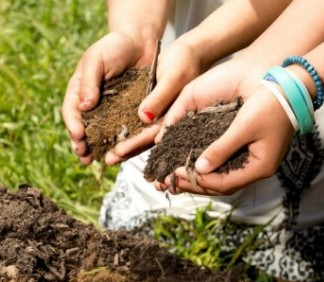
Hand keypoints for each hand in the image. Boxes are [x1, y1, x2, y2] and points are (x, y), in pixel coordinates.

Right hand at [62, 31, 156, 164]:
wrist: (141, 43)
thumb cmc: (115, 46)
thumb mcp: (96, 59)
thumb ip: (88, 81)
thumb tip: (84, 106)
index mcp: (80, 90)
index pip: (71, 111)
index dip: (73, 125)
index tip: (78, 137)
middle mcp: (94, 103)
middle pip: (85, 127)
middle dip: (83, 144)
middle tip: (84, 157)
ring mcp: (111, 109)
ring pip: (103, 133)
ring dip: (100, 148)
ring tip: (100, 161)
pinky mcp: (129, 112)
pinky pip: (124, 129)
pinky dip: (121, 141)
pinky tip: (122, 151)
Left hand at [105, 40, 204, 163]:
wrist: (190, 52)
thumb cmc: (185, 61)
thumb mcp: (173, 77)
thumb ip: (160, 97)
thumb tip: (144, 117)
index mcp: (175, 117)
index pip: (153, 135)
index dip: (136, 144)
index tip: (118, 152)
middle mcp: (167, 121)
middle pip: (145, 140)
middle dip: (127, 151)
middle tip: (108, 160)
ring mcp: (161, 116)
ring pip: (141, 135)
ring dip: (125, 145)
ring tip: (106, 155)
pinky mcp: (154, 108)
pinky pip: (139, 123)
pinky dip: (126, 130)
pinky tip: (112, 135)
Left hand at [154, 59, 294, 194]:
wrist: (292, 87)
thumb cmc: (270, 104)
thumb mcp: (243, 126)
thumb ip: (222, 148)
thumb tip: (198, 167)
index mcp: (259, 166)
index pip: (223, 183)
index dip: (198, 180)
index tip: (175, 173)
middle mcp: (256, 168)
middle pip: (221, 184)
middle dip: (195, 183)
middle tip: (170, 181)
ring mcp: (254, 160)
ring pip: (222, 177)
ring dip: (200, 178)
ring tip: (177, 176)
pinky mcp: (249, 150)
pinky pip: (226, 166)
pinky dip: (209, 167)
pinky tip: (194, 164)